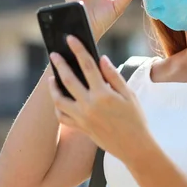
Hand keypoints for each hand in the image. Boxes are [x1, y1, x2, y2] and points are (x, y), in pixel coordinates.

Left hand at [47, 35, 152, 163]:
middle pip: (68, 80)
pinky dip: (58, 107)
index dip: (78, 49)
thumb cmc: (135, 119)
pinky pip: (62, 116)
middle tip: (54, 54)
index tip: (70, 38)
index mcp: (103, 94)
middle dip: (59, 64)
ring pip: (59, 100)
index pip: (87, 65)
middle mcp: (89, 105)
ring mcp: (82, 118)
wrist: (134, 147)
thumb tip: (101, 59)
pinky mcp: (80, 128)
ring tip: (51, 78)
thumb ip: (114, 76)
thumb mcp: (129, 94)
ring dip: (53, 87)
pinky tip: (58, 99)